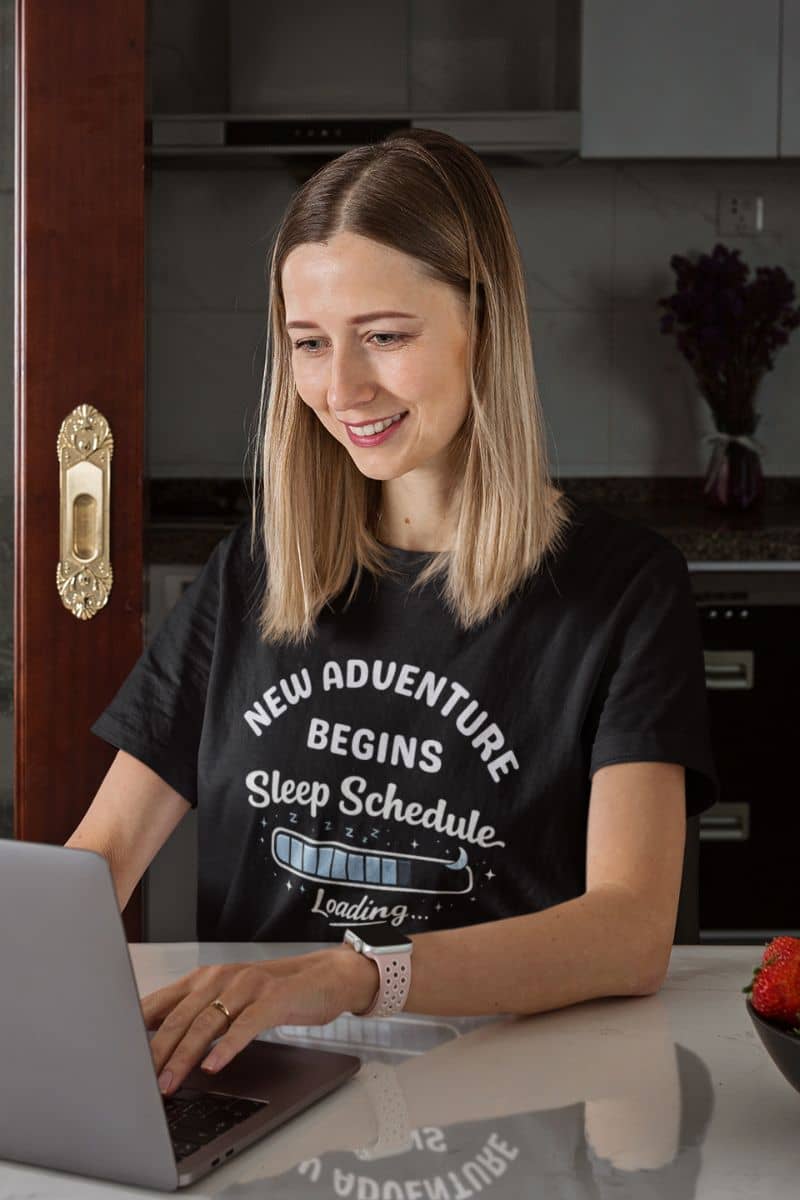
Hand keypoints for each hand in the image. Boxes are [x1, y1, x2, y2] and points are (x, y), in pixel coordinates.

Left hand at [141, 947, 372, 1095]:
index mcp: (204, 978)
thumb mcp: (229, 1000)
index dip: (137, 1031)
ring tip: (170, 1082)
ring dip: (185, 1056)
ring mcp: (248, 986)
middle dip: (156, 1052)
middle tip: (140, 1081)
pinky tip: (214, 1065)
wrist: (324, 976)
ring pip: (207, 1022)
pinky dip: (227, 1046)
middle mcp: (221, 977)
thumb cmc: (272, 993)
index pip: (161, 1003)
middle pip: (179, 1017)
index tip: (119, 1058)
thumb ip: (196, 1015)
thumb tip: (153, 1046)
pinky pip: (245, 1025)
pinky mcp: (274, 999)